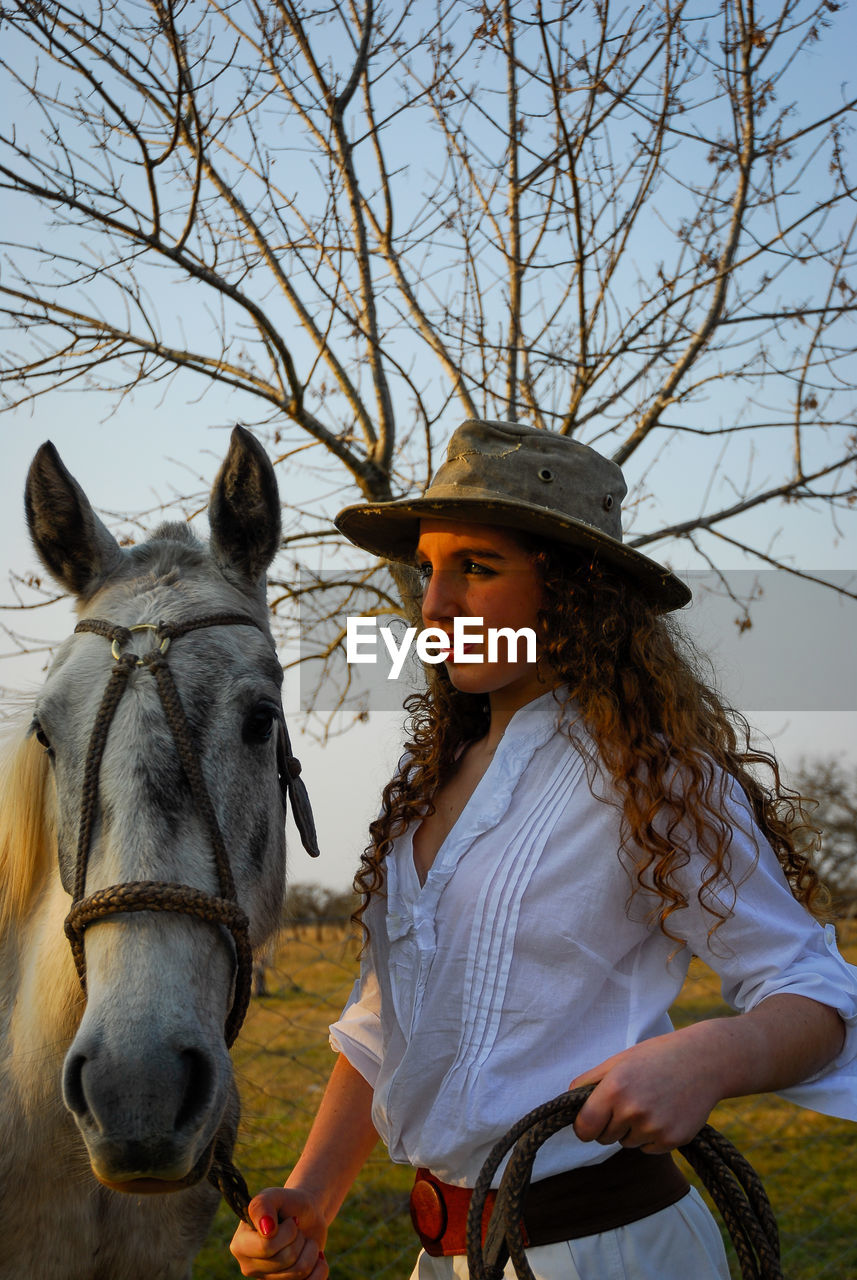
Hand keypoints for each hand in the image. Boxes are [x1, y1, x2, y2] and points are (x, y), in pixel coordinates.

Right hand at [230, 1187, 327, 1278]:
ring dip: (311, 1249)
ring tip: (304, 1240)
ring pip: (299, 1272)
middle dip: (300, 1238)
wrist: (305, 1216)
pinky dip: (320, 1268)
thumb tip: (267, 1231)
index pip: (267, 1247)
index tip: (290, 1220)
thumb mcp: (274, 1195)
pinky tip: (316, 1257)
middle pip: (286, 1260)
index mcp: (240, 1245)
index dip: (288, 1232)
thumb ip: (263, 1205)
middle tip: (297, 1229)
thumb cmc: (286, 1204)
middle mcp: (250, 1267)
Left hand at [569, 1028, 723, 1154]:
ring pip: (627, 1143)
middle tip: (630, 1101)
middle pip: (605, 1138)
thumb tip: (568, 1100)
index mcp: (615, 1088)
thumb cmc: (657, 1057)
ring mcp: (654, 1127)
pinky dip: (652, 1137)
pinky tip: (665, 1112)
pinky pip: (649, 1149)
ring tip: (651, 1102)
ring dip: (633, 1130)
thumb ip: (590, 1081)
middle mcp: (633, 1110)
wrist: (704, 1062)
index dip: (584, 1128)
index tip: (589, 1123)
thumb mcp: (620, 1060)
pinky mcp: (672, 1140)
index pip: (584, 1128)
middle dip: (611, 1125)